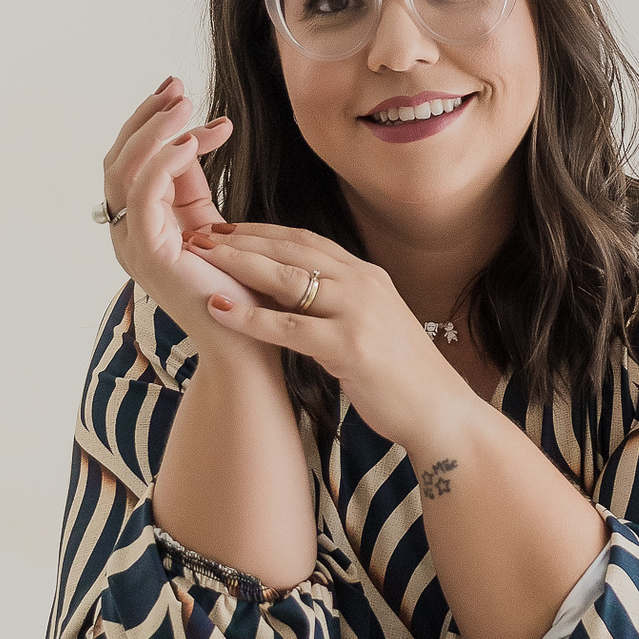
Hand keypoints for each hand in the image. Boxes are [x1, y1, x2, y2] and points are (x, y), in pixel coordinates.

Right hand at [102, 79, 257, 346]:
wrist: (250, 342)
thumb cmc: (239, 290)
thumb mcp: (214, 224)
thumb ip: (193, 185)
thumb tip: (194, 135)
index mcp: (142, 226)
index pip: (132, 162)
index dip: (152, 124)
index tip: (184, 95)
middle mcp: (129, 233)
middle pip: (119, 159)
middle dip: (147, 118)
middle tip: (178, 87)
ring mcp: (134, 244)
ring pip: (126, 170)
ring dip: (155, 131)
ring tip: (185, 106)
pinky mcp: (149, 252)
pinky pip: (144, 194)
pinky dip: (164, 161)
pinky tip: (192, 140)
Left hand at [183, 224, 474, 446]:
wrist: (439, 410)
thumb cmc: (401, 375)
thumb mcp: (370, 323)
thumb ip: (337, 303)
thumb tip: (290, 296)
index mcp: (367, 275)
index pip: (305, 240)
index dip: (262, 231)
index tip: (225, 227)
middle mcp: (362, 284)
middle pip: (290, 250)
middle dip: (241, 240)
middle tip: (199, 234)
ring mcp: (357, 313)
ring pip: (286, 279)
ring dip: (238, 265)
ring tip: (199, 259)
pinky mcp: (349, 346)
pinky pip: (288, 327)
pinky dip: (249, 317)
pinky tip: (219, 310)